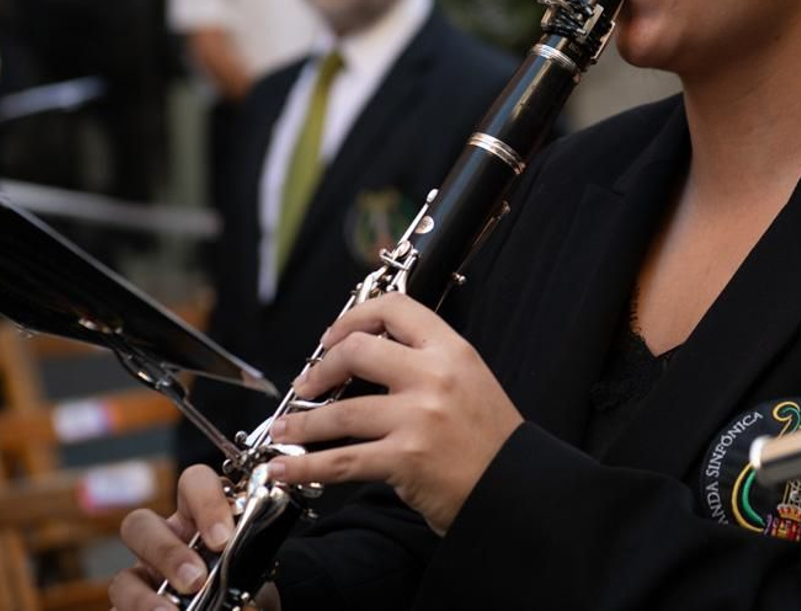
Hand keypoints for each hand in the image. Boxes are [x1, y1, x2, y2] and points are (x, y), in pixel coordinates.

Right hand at [110, 464, 270, 609]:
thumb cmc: (246, 594)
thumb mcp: (254, 577)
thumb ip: (249, 573)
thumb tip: (248, 597)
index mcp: (200, 519)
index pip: (194, 483)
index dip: (206, 503)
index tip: (223, 538)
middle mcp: (165, 540)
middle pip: (141, 523)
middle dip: (167, 551)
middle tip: (196, 580)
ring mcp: (142, 577)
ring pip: (122, 575)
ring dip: (145, 596)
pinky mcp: (127, 605)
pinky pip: (118, 606)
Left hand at [264, 292, 522, 534]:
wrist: (516, 490)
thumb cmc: (491, 442)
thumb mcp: (469, 382)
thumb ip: (427, 364)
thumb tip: (368, 357)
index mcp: (453, 352)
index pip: (396, 309)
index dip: (354, 317)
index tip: (333, 336)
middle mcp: (434, 377)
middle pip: (357, 351)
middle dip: (320, 369)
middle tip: (306, 385)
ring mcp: (418, 418)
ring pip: (340, 411)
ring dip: (302, 423)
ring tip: (284, 430)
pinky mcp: (405, 459)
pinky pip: (341, 461)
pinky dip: (305, 465)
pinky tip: (284, 466)